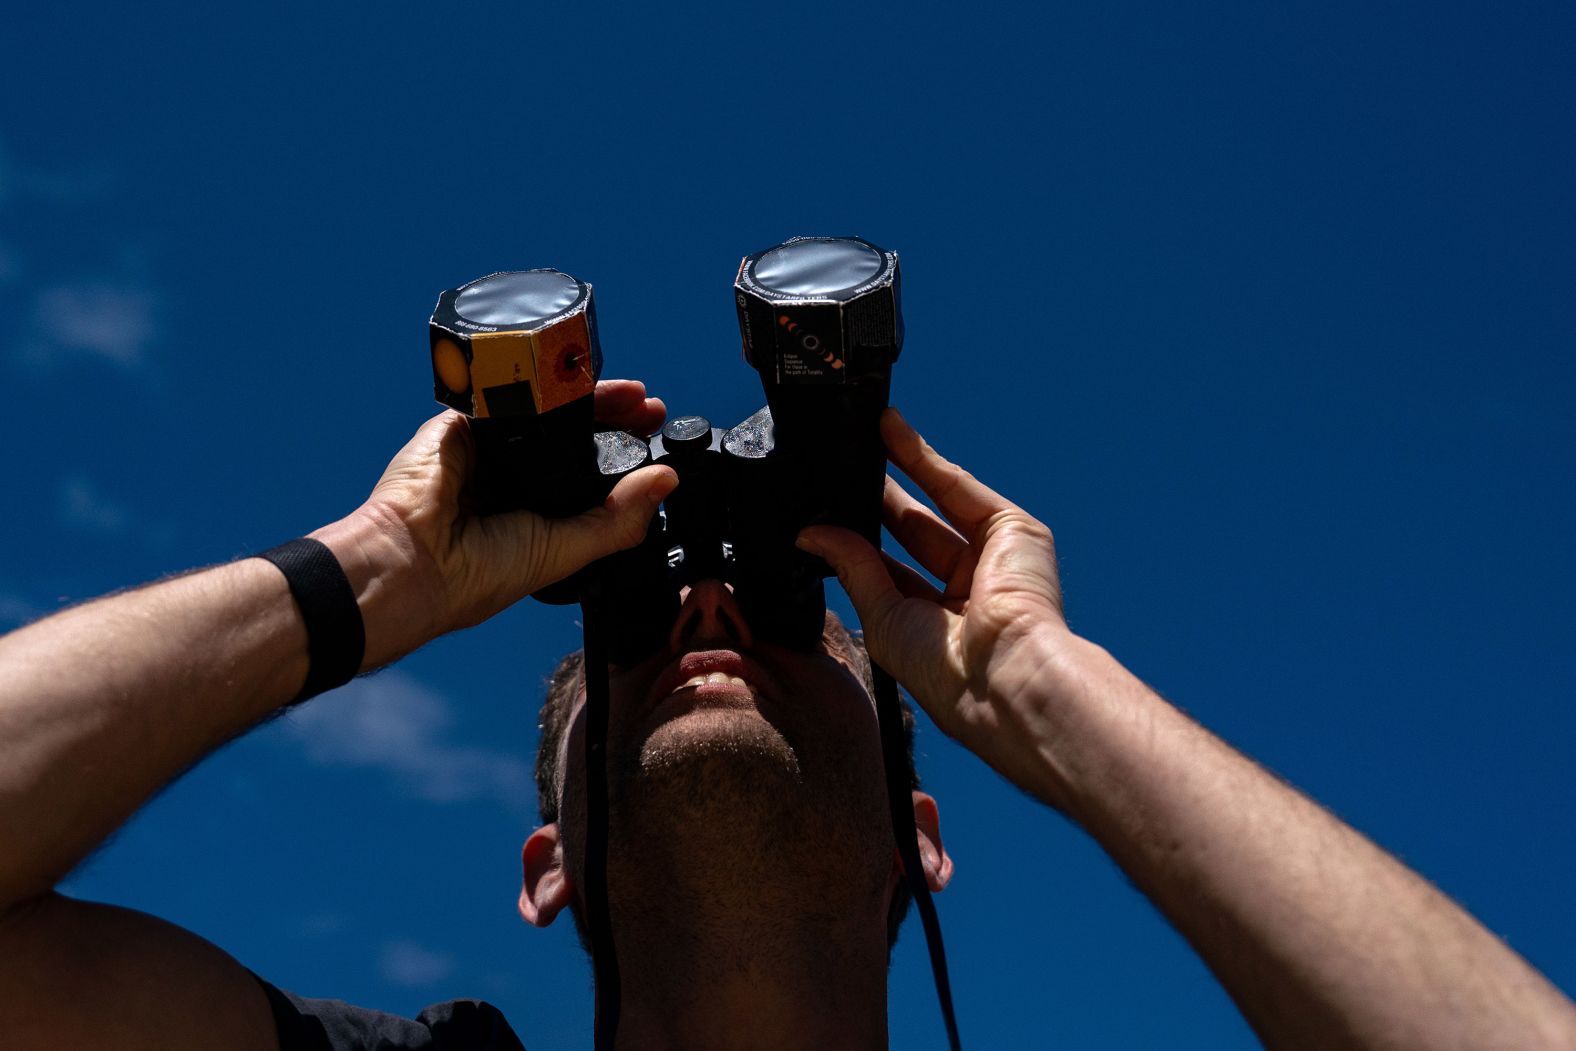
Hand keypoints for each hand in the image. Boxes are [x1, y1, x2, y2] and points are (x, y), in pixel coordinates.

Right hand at [317, 380, 677, 669]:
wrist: (412, 562)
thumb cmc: (476, 574)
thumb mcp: (566, 550)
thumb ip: (619, 519)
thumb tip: (666, 483)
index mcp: (534, 512)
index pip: (587, 471)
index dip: (623, 453)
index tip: (655, 438)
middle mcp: (512, 478)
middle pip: (570, 434)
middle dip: (613, 417)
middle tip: (650, 408)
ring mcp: (485, 448)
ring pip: (544, 410)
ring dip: (587, 397)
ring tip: (631, 396)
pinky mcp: (459, 424)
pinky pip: (505, 395)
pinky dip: (538, 386)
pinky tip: (572, 384)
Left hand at [797, 408, 1075, 804]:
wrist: (1002, 673)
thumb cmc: (944, 670)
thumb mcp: (883, 616)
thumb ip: (854, 568)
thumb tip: (813, 535)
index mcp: (938, 624)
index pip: (891, 572)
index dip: (859, 543)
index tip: (822, 515)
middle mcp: (968, 589)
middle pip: (911, 532)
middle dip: (874, 501)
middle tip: (833, 474)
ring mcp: (993, 556)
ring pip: (935, 502)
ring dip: (895, 469)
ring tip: (852, 441)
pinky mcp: (1014, 529)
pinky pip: (957, 485)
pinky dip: (921, 456)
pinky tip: (888, 429)